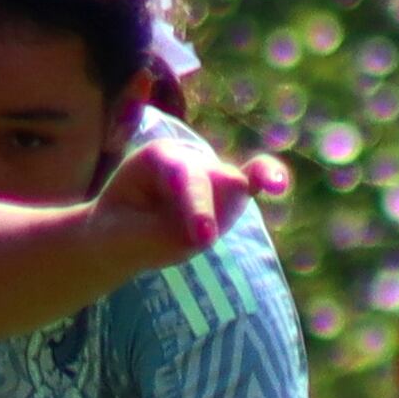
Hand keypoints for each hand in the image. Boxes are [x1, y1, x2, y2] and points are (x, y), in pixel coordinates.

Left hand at [85, 136, 286, 278]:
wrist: (119, 234)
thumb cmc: (119, 232)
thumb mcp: (127, 237)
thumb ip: (163, 235)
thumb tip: (207, 235)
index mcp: (157, 158)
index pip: (185, 177)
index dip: (197, 206)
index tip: (204, 239)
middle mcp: (189, 158)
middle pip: (214, 179)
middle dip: (206, 209)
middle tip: (194, 240)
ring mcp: (211, 174)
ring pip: (233, 188)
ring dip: (218, 217)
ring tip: (187, 233)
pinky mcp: (228, 192)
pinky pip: (254, 177)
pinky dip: (268, 177)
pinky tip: (279, 184)